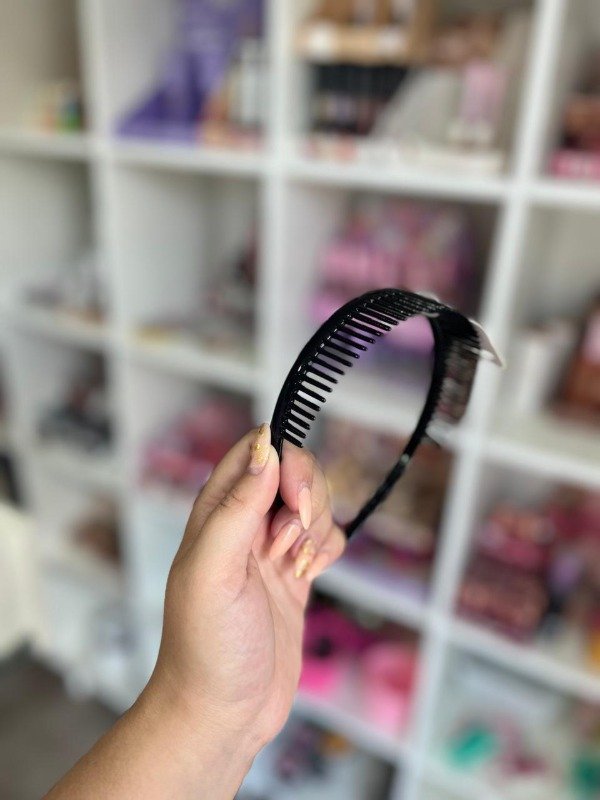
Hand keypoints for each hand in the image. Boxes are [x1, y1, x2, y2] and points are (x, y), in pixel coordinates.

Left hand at [148, 423, 345, 756]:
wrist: (224, 712)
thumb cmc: (206, 646)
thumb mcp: (213, 571)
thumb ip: (237, 506)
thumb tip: (266, 447)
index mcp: (215, 511)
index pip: (254, 450)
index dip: (283, 461)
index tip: (293, 499)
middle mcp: (244, 522)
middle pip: (292, 470)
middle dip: (306, 497)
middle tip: (289, 542)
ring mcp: (271, 547)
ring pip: (314, 502)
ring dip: (317, 528)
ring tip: (294, 567)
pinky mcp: (295, 573)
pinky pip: (326, 537)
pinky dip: (328, 549)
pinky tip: (309, 576)